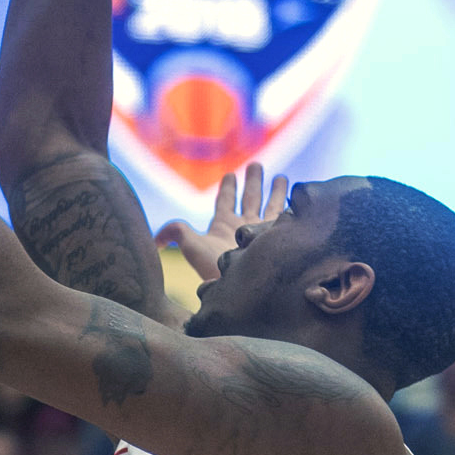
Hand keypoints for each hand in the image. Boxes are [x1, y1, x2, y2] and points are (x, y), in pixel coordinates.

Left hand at [158, 163, 290, 284]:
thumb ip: (176, 232)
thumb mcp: (192, 245)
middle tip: (256, 165)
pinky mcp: (278, 240)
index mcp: (223, 224)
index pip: (225, 201)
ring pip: (270, 207)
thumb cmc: (215, 268)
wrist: (241, 289)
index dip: (228, 188)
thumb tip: (154, 239)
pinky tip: (299, 200)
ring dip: (276, 192)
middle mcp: (243, 227)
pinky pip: (285, 220)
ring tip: (282, 178)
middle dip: (253, 182)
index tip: (230, 175)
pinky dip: (292, 209)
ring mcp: (261, 234)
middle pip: (249, 199)